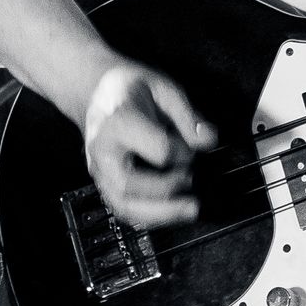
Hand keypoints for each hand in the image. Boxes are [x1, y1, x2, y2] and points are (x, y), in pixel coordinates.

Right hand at [81, 61, 215, 228]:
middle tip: (192, 179)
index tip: (192, 144)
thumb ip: (187, 115)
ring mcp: (99, 170)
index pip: (157, 148)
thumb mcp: (162, 88)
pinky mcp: (103, 183)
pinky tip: (172, 212)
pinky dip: (149, 216)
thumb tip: (209, 140)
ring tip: (190, 210)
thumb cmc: (130, 88)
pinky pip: (123, 210)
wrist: (97, 92)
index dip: (183, 151)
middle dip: (168, 189)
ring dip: (160, 214)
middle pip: (131, 185)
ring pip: (123, 206)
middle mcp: (103, 150)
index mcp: (118, 121)